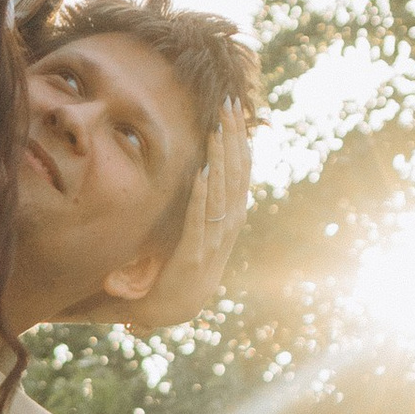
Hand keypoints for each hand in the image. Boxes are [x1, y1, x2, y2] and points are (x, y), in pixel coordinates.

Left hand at [124, 100, 249, 330]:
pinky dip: (200, 195)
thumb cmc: (184, 263)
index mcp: (230, 216)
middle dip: (232, 137)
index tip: (235, 108)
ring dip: (219, 158)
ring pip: (221, 191)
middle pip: (235, 172)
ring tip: (216, 127)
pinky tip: (200, 171)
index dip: (239, 139)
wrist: (175, 310)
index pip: (239, 170)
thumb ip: (203, 199)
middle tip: (230, 103)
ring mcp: (213, 241)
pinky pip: (198, 219)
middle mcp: (227, 225)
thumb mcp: (198, 227)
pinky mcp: (192, 255)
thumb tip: (204, 163)